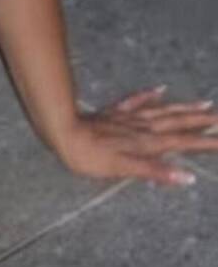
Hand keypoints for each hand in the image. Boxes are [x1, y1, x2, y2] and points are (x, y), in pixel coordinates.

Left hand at [54, 85, 217, 185]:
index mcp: (148, 143)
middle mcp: (143, 127)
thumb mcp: (124, 169)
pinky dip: (150, 95)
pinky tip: (160, 89)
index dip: (205, 142)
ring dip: (185, 108)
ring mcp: (128, 118)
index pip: (183, 142)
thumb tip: (188, 177)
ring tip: (205, 103)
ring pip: (163, 111)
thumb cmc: (91, 157)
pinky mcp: (114, 112)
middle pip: (178, 123)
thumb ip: (156, 172)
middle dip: (202, 121)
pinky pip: (136, 101)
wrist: (64, 133)